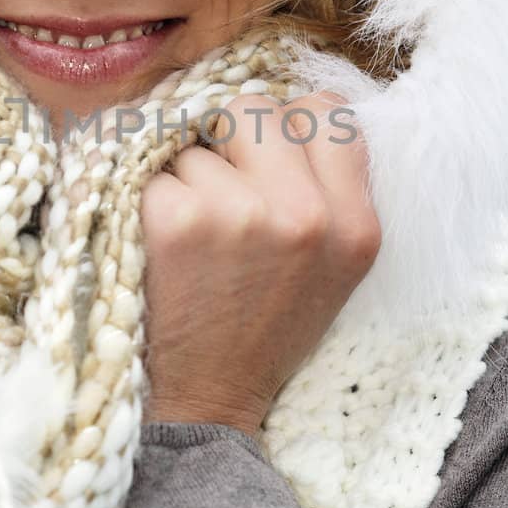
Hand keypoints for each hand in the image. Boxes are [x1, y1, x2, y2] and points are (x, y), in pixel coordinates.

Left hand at [139, 91, 379, 437]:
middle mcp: (306, 215)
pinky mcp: (178, 221)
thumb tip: (291, 106)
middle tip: (221, 191)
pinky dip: (150, 199)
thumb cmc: (265, 324)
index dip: (287, 127)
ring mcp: (241, 214)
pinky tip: (165, 245)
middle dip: (228, 139)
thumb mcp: (334, 266)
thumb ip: (328, 187)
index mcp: (356, 225)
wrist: (209, 400)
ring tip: (198, 237)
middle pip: (255, 108)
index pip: (327, 111)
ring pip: (197, 142)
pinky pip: (154, 170)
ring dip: (188, 177)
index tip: (266, 160)